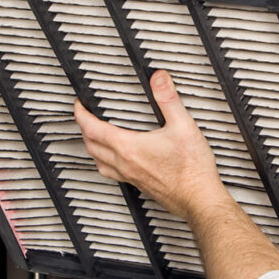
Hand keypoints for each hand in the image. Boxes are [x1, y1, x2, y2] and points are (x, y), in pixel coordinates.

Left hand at [74, 70, 228, 220]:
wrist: (199, 199)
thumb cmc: (192, 169)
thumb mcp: (183, 126)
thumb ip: (168, 99)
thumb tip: (158, 78)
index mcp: (128, 148)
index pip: (92, 129)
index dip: (81, 113)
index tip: (79, 104)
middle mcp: (124, 164)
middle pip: (90, 145)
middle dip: (84, 128)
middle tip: (84, 116)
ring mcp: (130, 176)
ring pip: (98, 162)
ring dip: (91, 147)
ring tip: (94, 136)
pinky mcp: (138, 185)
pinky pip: (111, 173)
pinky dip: (105, 162)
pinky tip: (116, 160)